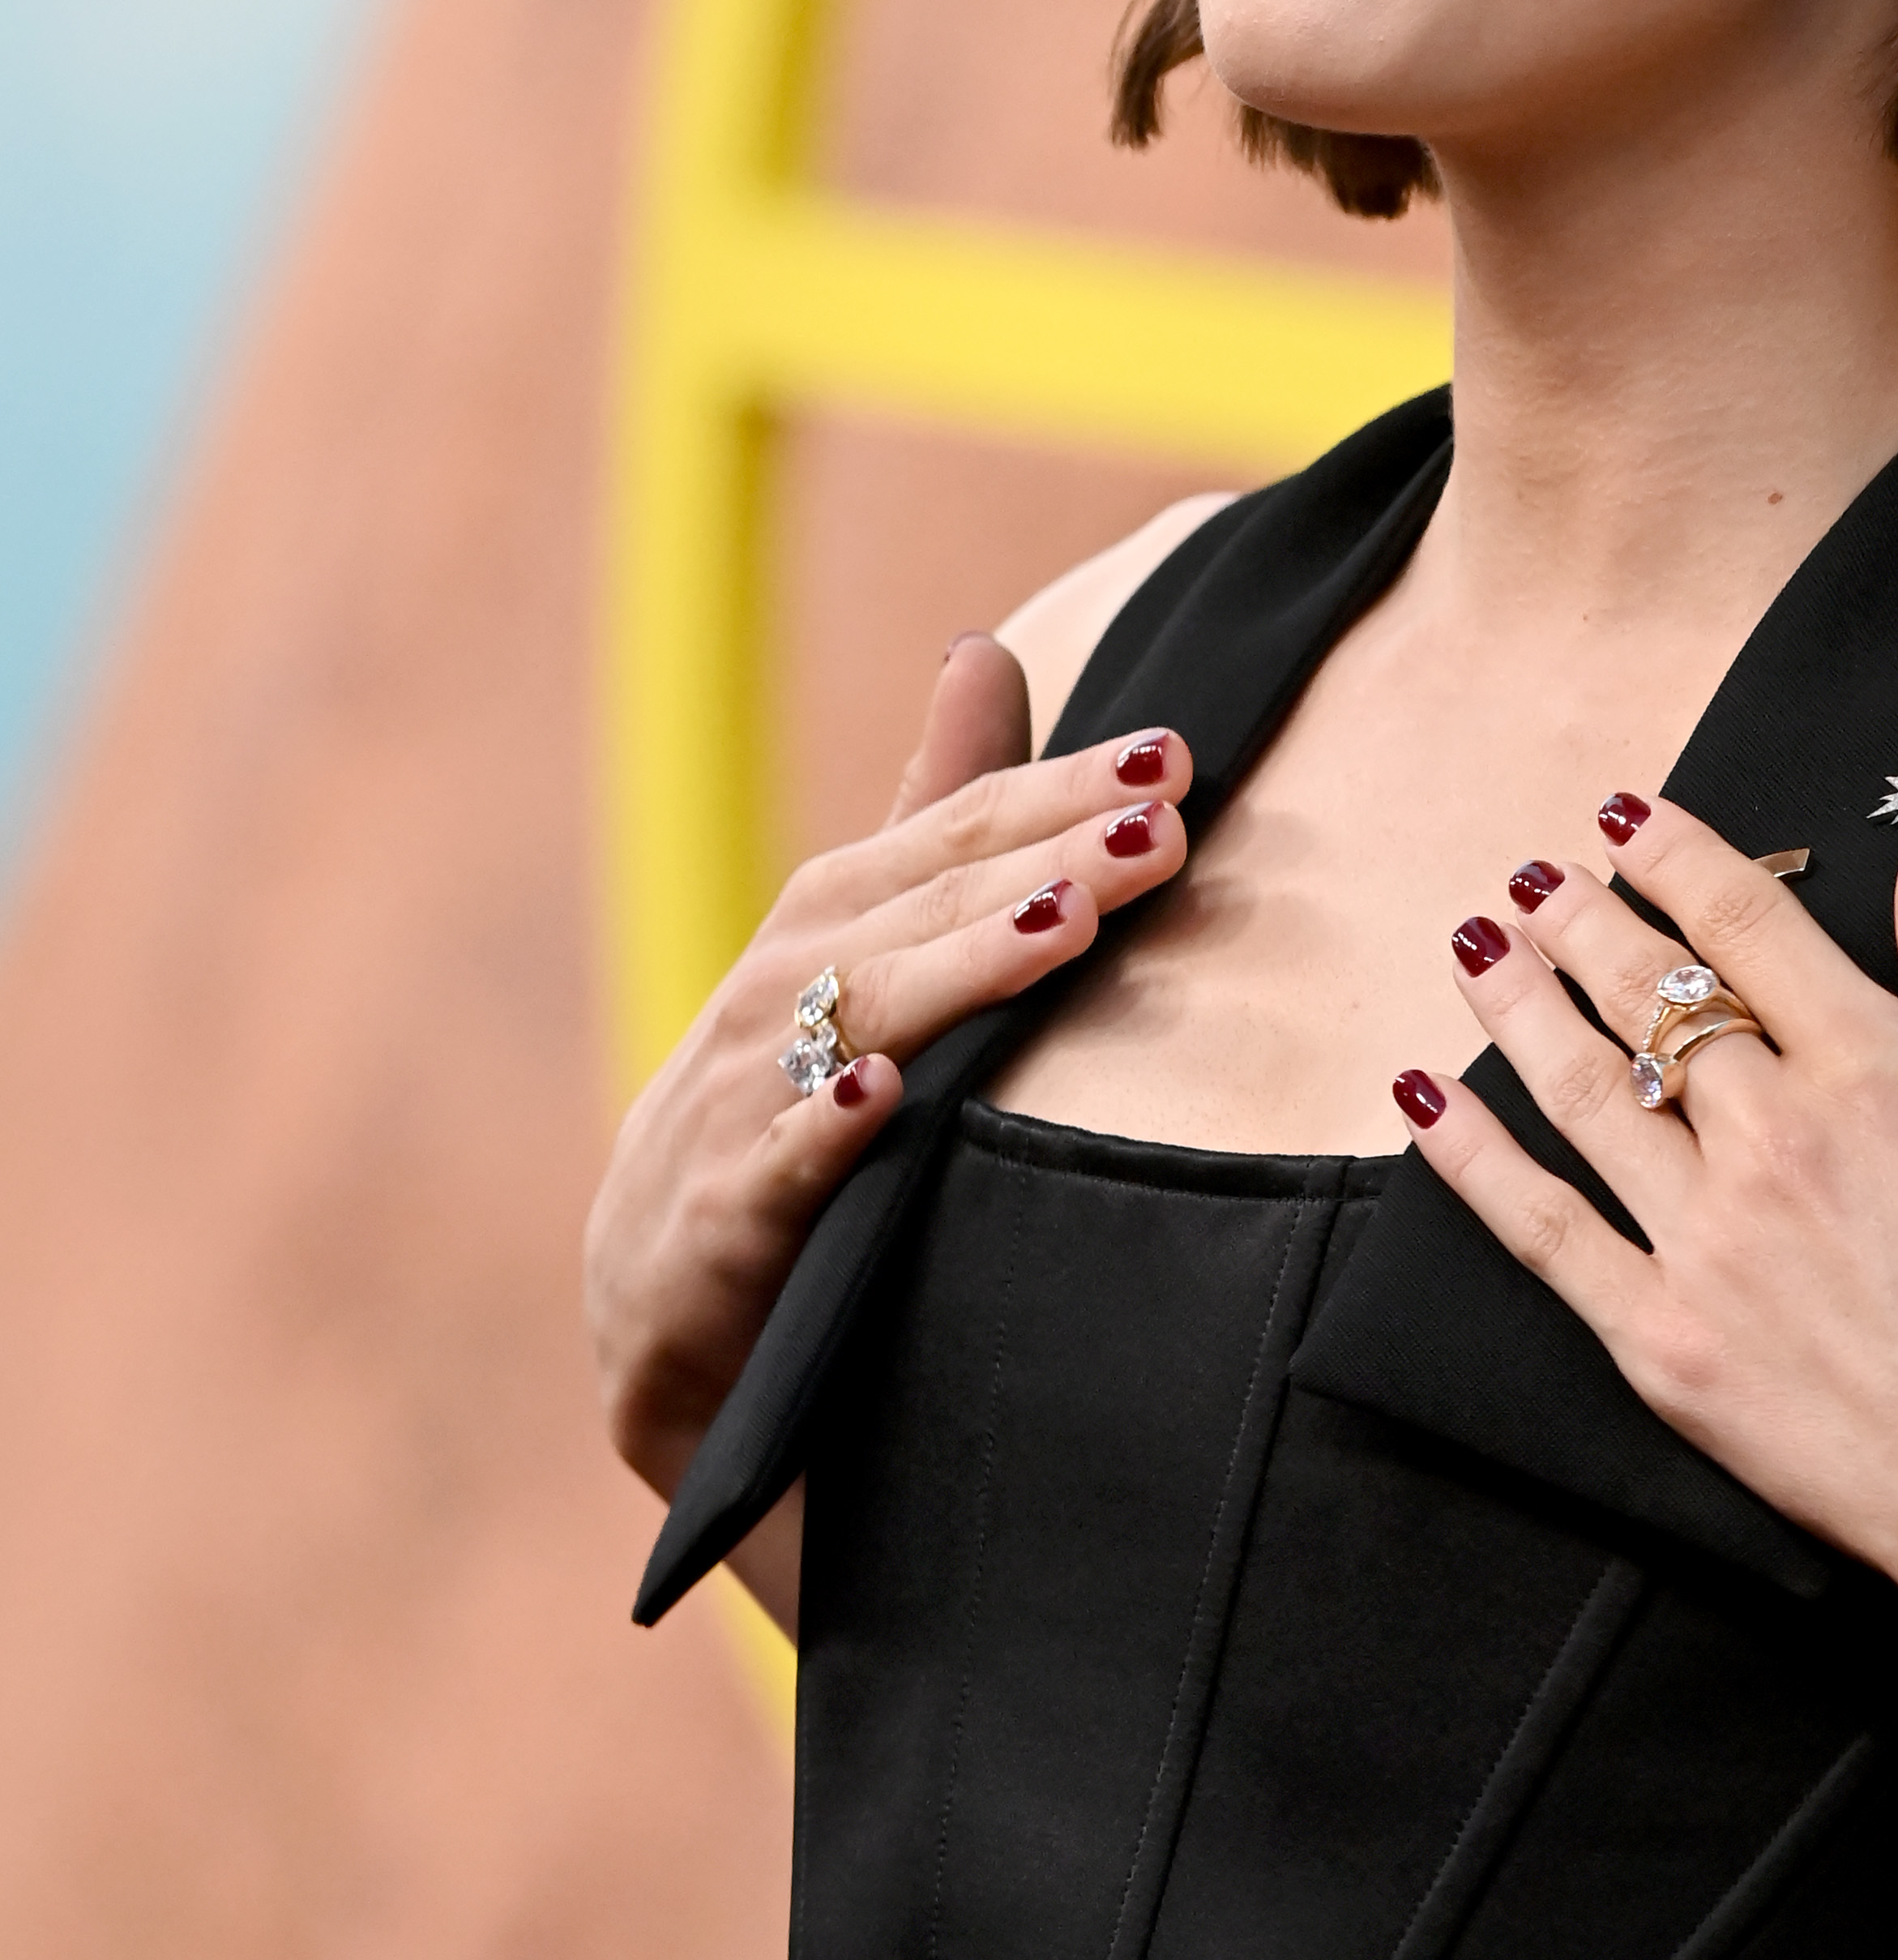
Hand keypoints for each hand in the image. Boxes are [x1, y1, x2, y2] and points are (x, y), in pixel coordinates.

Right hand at [587, 634, 1189, 1498]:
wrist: (662, 1311)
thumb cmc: (786, 1106)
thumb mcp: (861, 953)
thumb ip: (932, 813)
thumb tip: (983, 648)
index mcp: (822, 926)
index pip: (951, 835)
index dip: (1056, 790)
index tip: (1174, 757)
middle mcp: (770, 996)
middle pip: (914, 910)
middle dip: (1039, 861)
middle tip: (1160, 826)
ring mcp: (732, 1109)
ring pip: (851, 1021)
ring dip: (957, 969)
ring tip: (1063, 922)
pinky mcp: (715, 1228)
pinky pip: (767, 1174)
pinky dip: (815, 1130)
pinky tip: (877, 1095)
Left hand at [1397, 797, 1897, 1632]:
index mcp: (1875, 1072)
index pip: (1745, 928)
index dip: (1675, 857)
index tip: (1626, 818)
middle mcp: (1772, 1137)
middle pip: (1648, 997)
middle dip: (1584, 922)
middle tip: (1538, 879)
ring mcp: (1704, 1239)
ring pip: (1582, 1087)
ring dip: (1518, 1003)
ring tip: (1478, 946)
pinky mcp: (1662, 1340)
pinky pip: (1541, 1228)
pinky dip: (1470, 1157)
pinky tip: (1426, 1098)